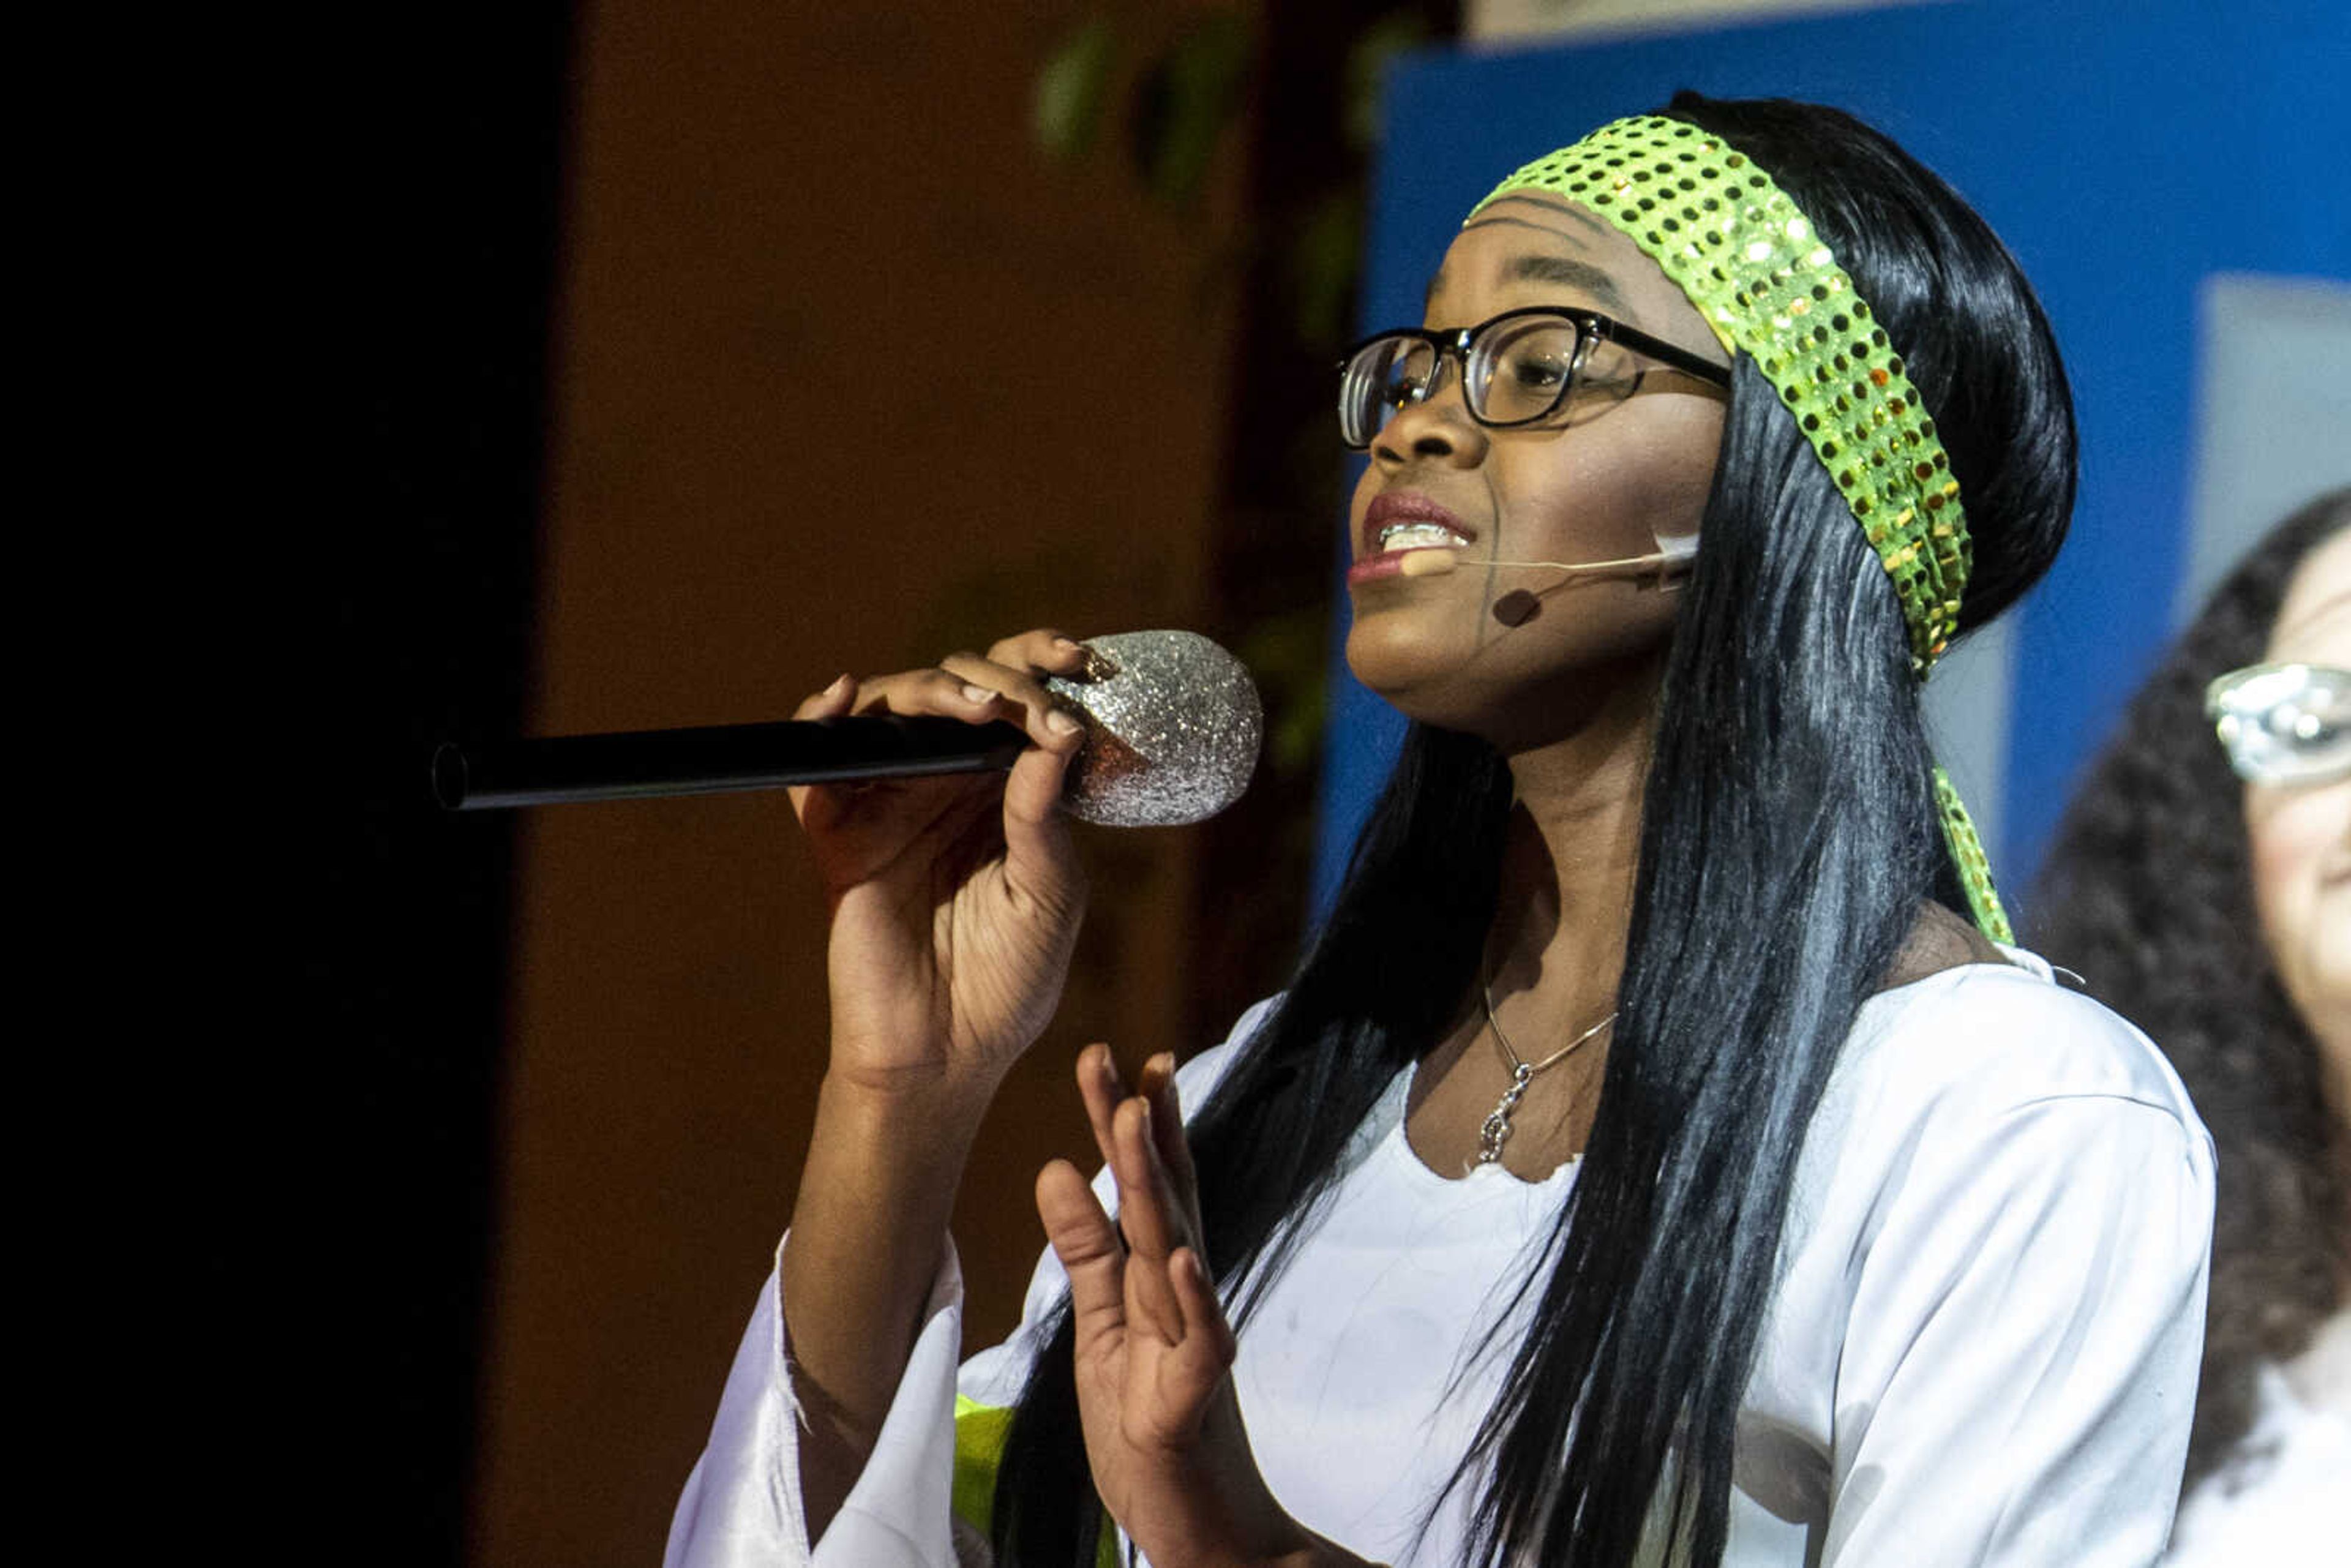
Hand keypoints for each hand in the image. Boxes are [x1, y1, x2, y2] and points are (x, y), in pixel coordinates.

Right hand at [792, 630, 1092, 1096]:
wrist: (945, 1055)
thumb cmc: (1009, 982)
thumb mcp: (1049, 896)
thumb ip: (1044, 818)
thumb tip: (1053, 737)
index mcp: (1005, 790)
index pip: (1020, 703)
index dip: (1042, 665)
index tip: (1080, 660)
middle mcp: (946, 783)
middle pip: (957, 689)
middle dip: (995, 675)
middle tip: (1019, 700)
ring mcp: (889, 803)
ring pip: (892, 708)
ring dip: (929, 689)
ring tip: (970, 705)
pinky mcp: (838, 834)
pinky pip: (816, 766)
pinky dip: (820, 720)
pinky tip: (845, 695)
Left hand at [1037, 1049, 1350, 1567]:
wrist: (1200, 1524)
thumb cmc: (1149, 1417)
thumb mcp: (1101, 1324)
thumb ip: (1085, 1250)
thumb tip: (1054, 1167)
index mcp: (1158, 1278)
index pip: (1148, 1186)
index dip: (1133, 1122)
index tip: (1113, 1057)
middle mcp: (1183, 1298)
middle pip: (1162, 1200)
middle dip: (1140, 1131)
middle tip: (1123, 1060)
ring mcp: (1191, 1345)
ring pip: (1174, 1254)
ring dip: (1158, 1186)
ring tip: (1137, 1122)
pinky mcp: (1189, 1400)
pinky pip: (1199, 1346)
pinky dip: (1194, 1302)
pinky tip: (1182, 1259)